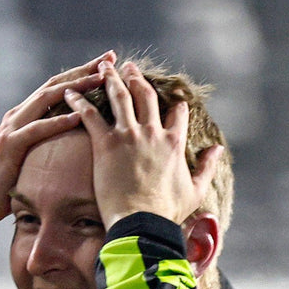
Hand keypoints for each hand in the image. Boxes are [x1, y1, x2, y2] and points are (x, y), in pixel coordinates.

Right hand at [0, 51, 112, 228]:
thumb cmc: (16, 179)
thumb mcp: (40, 152)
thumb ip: (55, 136)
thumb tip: (84, 130)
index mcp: (29, 113)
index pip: (60, 85)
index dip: (84, 71)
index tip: (110, 62)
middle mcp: (20, 114)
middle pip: (55, 84)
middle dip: (83, 70)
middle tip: (109, 59)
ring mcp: (12, 127)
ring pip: (46, 99)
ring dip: (74, 88)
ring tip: (98, 80)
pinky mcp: (9, 145)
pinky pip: (36, 130)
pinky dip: (56, 122)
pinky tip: (76, 116)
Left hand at [63, 60, 220, 225]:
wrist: (141, 222)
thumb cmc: (167, 211)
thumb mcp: (195, 189)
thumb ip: (207, 166)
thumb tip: (218, 149)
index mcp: (174, 143)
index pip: (177, 113)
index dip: (175, 104)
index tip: (171, 97)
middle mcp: (152, 133)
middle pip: (145, 96)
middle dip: (137, 78)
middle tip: (129, 67)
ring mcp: (129, 136)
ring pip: (119, 97)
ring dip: (111, 78)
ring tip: (104, 66)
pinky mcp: (106, 143)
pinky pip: (90, 115)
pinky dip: (79, 102)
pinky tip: (70, 92)